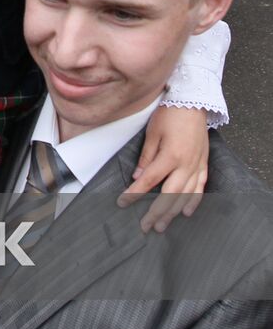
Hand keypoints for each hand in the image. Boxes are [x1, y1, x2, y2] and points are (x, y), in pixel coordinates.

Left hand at [118, 105, 208, 231]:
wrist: (194, 102)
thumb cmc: (170, 114)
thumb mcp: (152, 133)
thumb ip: (146, 157)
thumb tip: (137, 177)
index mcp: (170, 156)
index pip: (149, 181)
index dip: (135, 194)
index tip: (123, 203)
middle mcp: (186, 165)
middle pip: (169, 195)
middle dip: (156, 212)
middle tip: (145, 226)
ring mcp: (197, 166)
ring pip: (185, 195)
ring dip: (173, 212)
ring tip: (162, 225)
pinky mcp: (204, 163)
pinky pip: (200, 187)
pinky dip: (194, 201)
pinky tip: (186, 212)